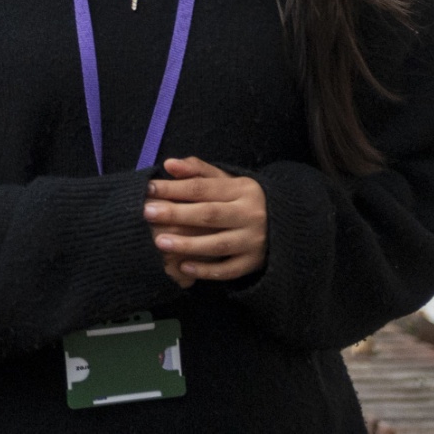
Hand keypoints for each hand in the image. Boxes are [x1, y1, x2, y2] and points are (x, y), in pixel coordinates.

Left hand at [142, 156, 267, 285]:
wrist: (286, 225)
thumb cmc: (242, 200)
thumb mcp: (227, 180)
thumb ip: (198, 171)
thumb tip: (170, 164)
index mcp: (242, 189)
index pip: (203, 188)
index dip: (175, 188)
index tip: (148, 188)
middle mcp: (250, 214)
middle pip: (209, 214)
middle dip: (176, 213)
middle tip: (147, 213)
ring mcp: (253, 241)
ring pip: (217, 245)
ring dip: (187, 244)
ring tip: (159, 242)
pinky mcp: (253, 263)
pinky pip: (228, 270)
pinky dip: (205, 270)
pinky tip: (183, 267)